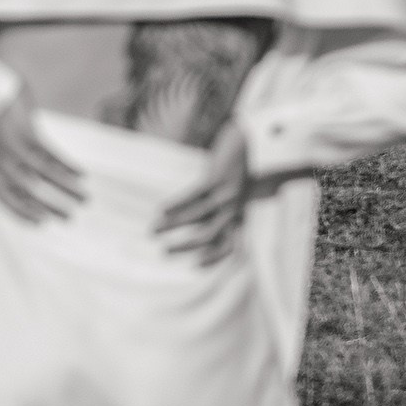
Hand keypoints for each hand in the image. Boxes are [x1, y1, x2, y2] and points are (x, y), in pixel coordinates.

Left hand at [0, 87, 84, 221]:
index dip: (22, 212)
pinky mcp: (27, 134)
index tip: (40, 223)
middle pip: (28, 192)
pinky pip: (52, 156)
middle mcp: (1, 161)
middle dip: (51, 207)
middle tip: (70, 218)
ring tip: (85, 198)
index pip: (4, 197)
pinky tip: (82, 174)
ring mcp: (14, 148)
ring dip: (67, 189)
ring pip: (45, 176)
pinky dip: (68, 166)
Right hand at [157, 120, 248, 263]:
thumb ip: (222, 208)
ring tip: (153, 229)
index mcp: (239, 215)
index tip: (194, 266)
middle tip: (164, 251)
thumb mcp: (235, 192)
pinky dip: (177, 204)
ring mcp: (226, 194)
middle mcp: (234, 209)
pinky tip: (161, 208)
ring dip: (174, 225)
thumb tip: (201, 221)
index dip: (215, 259)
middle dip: (187, 247)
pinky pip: (194, 196)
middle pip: (212, 238)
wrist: (252, 138)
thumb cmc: (240, 166)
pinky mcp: (216, 178)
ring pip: (198, 218)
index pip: (232, 247)